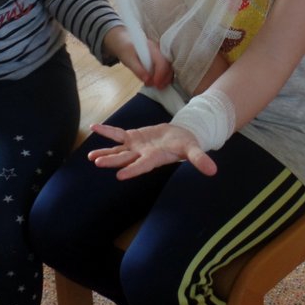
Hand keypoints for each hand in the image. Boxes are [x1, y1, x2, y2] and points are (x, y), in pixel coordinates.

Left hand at [88, 121, 217, 178]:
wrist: (180, 137)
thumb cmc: (187, 144)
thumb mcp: (193, 149)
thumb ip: (199, 159)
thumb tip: (213, 171)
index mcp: (155, 159)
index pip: (142, 166)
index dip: (132, 170)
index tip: (120, 176)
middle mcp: (142, 155)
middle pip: (125, 159)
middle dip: (112, 161)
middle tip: (98, 163)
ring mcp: (136, 147)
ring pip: (118, 150)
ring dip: (105, 152)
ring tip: (91, 158)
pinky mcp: (133, 137)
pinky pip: (117, 134)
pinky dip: (106, 131)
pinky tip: (94, 128)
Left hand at [101, 26, 172, 88]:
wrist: (125, 42)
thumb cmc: (126, 50)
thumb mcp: (128, 60)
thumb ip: (138, 70)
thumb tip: (148, 81)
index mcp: (152, 48)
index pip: (162, 61)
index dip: (161, 74)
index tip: (156, 84)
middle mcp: (159, 49)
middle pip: (168, 65)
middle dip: (165, 78)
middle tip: (158, 88)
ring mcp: (161, 54)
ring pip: (169, 67)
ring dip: (166, 78)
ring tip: (159, 87)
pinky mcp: (161, 58)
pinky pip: (167, 68)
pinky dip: (165, 76)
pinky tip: (159, 83)